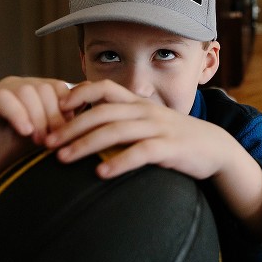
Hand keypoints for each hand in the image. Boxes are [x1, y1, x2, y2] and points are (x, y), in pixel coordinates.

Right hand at [0, 76, 72, 182]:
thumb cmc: (19, 158)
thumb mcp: (49, 140)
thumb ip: (67, 124)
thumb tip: (96, 109)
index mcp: (37, 94)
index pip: (60, 88)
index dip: (69, 108)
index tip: (71, 132)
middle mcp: (19, 88)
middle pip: (45, 88)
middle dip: (54, 116)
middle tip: (54, 141)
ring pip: (26, 90)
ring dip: (37, 117)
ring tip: (39, 140)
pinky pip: (2, 98)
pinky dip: (17, 114)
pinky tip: (25, 131)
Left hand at [45, 80, 233, 179]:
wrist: (214, 148)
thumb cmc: (174, 138)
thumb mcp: (148, 124)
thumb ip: (122, 122)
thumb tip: (86, 131)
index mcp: (137, 103)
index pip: (103, 88)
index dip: (78, 94)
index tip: (56, 109)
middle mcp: (145, 111)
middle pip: (101, 112)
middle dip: (71, 127)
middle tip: (47, 143)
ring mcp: (158, 128)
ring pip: (116, 131)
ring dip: (86, 144)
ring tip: (63, 159)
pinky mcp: (170, 148)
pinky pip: (140, 153)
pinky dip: (119, 162)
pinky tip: (100, 173)